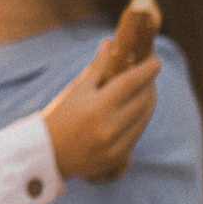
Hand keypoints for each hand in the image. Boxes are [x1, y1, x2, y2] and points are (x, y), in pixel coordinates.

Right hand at [43, 39, 160, 184]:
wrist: (46, 154)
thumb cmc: (58, 117)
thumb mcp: (76, 90)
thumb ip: (97, 67)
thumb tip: (111, 43)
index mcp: (97, 107)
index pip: (130, 83)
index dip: (146, 70)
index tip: (156, 61)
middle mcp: (108, 128)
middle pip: (142, 101)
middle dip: (150, 86)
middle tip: (150, 75)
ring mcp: (114, 147)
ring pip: (143, 120)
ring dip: (148, 104)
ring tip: (146, 91)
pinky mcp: (116, 160)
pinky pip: (136, 136)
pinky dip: (139, 122)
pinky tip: (135, 113)